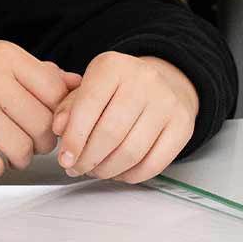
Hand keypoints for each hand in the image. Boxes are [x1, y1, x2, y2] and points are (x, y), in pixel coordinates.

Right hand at [0, 42, 81, 178]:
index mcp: (1, 54)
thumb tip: (77, 82)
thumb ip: (33, 73)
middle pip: (44, 125)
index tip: (45, 122)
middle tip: (22, 139)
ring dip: (17, 157)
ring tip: (1, 147)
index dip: (57, 115)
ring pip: (23, 149)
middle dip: (39, 142)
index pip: (56, 92)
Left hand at [52, 53, 197, 183]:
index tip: (65, 159)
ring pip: (132, 152)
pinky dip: (131, 175)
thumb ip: (68, 107)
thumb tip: (59, 128)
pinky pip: (154, 163)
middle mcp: (143, 80)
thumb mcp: (87, 87)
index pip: (88, 106)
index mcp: (112, 65)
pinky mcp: (183, 125)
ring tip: (95, 170)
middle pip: (110, 133)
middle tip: (77, 169)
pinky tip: (119, 172)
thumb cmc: (117, 89)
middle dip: (88, 159)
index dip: (73, 139)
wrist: (161, 83)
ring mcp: (167, 102)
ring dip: (107, 170)